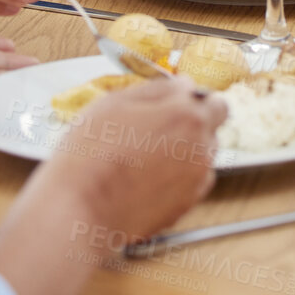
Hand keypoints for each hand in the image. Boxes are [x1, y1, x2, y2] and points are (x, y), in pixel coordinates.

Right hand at [38, 74, 226, 244]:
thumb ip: (158, 89)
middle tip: (153, 132)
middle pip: (211, 130)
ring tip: (143, 159)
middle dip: (191, 126)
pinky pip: (191, 183)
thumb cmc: (91, 154)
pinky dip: (176, 179)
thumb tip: (183, 85)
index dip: (195, 102)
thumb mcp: (117, 102)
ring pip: (201, 157)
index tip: (175, 106)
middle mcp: (201, 148)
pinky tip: (145, 179)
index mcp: (187, 116)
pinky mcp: (185, 207)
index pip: (215, 102)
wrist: (80, 209)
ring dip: (184, 153)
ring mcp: (196, 181)